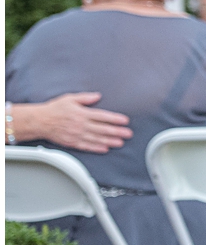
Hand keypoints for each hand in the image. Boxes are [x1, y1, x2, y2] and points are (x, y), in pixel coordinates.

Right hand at [15, 92, 131, 152]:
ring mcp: (76, 134)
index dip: (115, 119)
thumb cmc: (54, 109)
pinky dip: (96, 148)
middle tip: (128, 133)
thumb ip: (85, 97)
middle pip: (102, 129)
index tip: (125, 121)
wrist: (39, 121)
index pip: (102, 116)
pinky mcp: (72, 142)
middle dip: (117, 131)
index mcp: (82, 113)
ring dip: (110, 141)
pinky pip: (86, 146)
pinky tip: (105, 149)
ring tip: (120, 142)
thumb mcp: (70, 99)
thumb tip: (98, 96)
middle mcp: (81, 125)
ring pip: (96, 138)